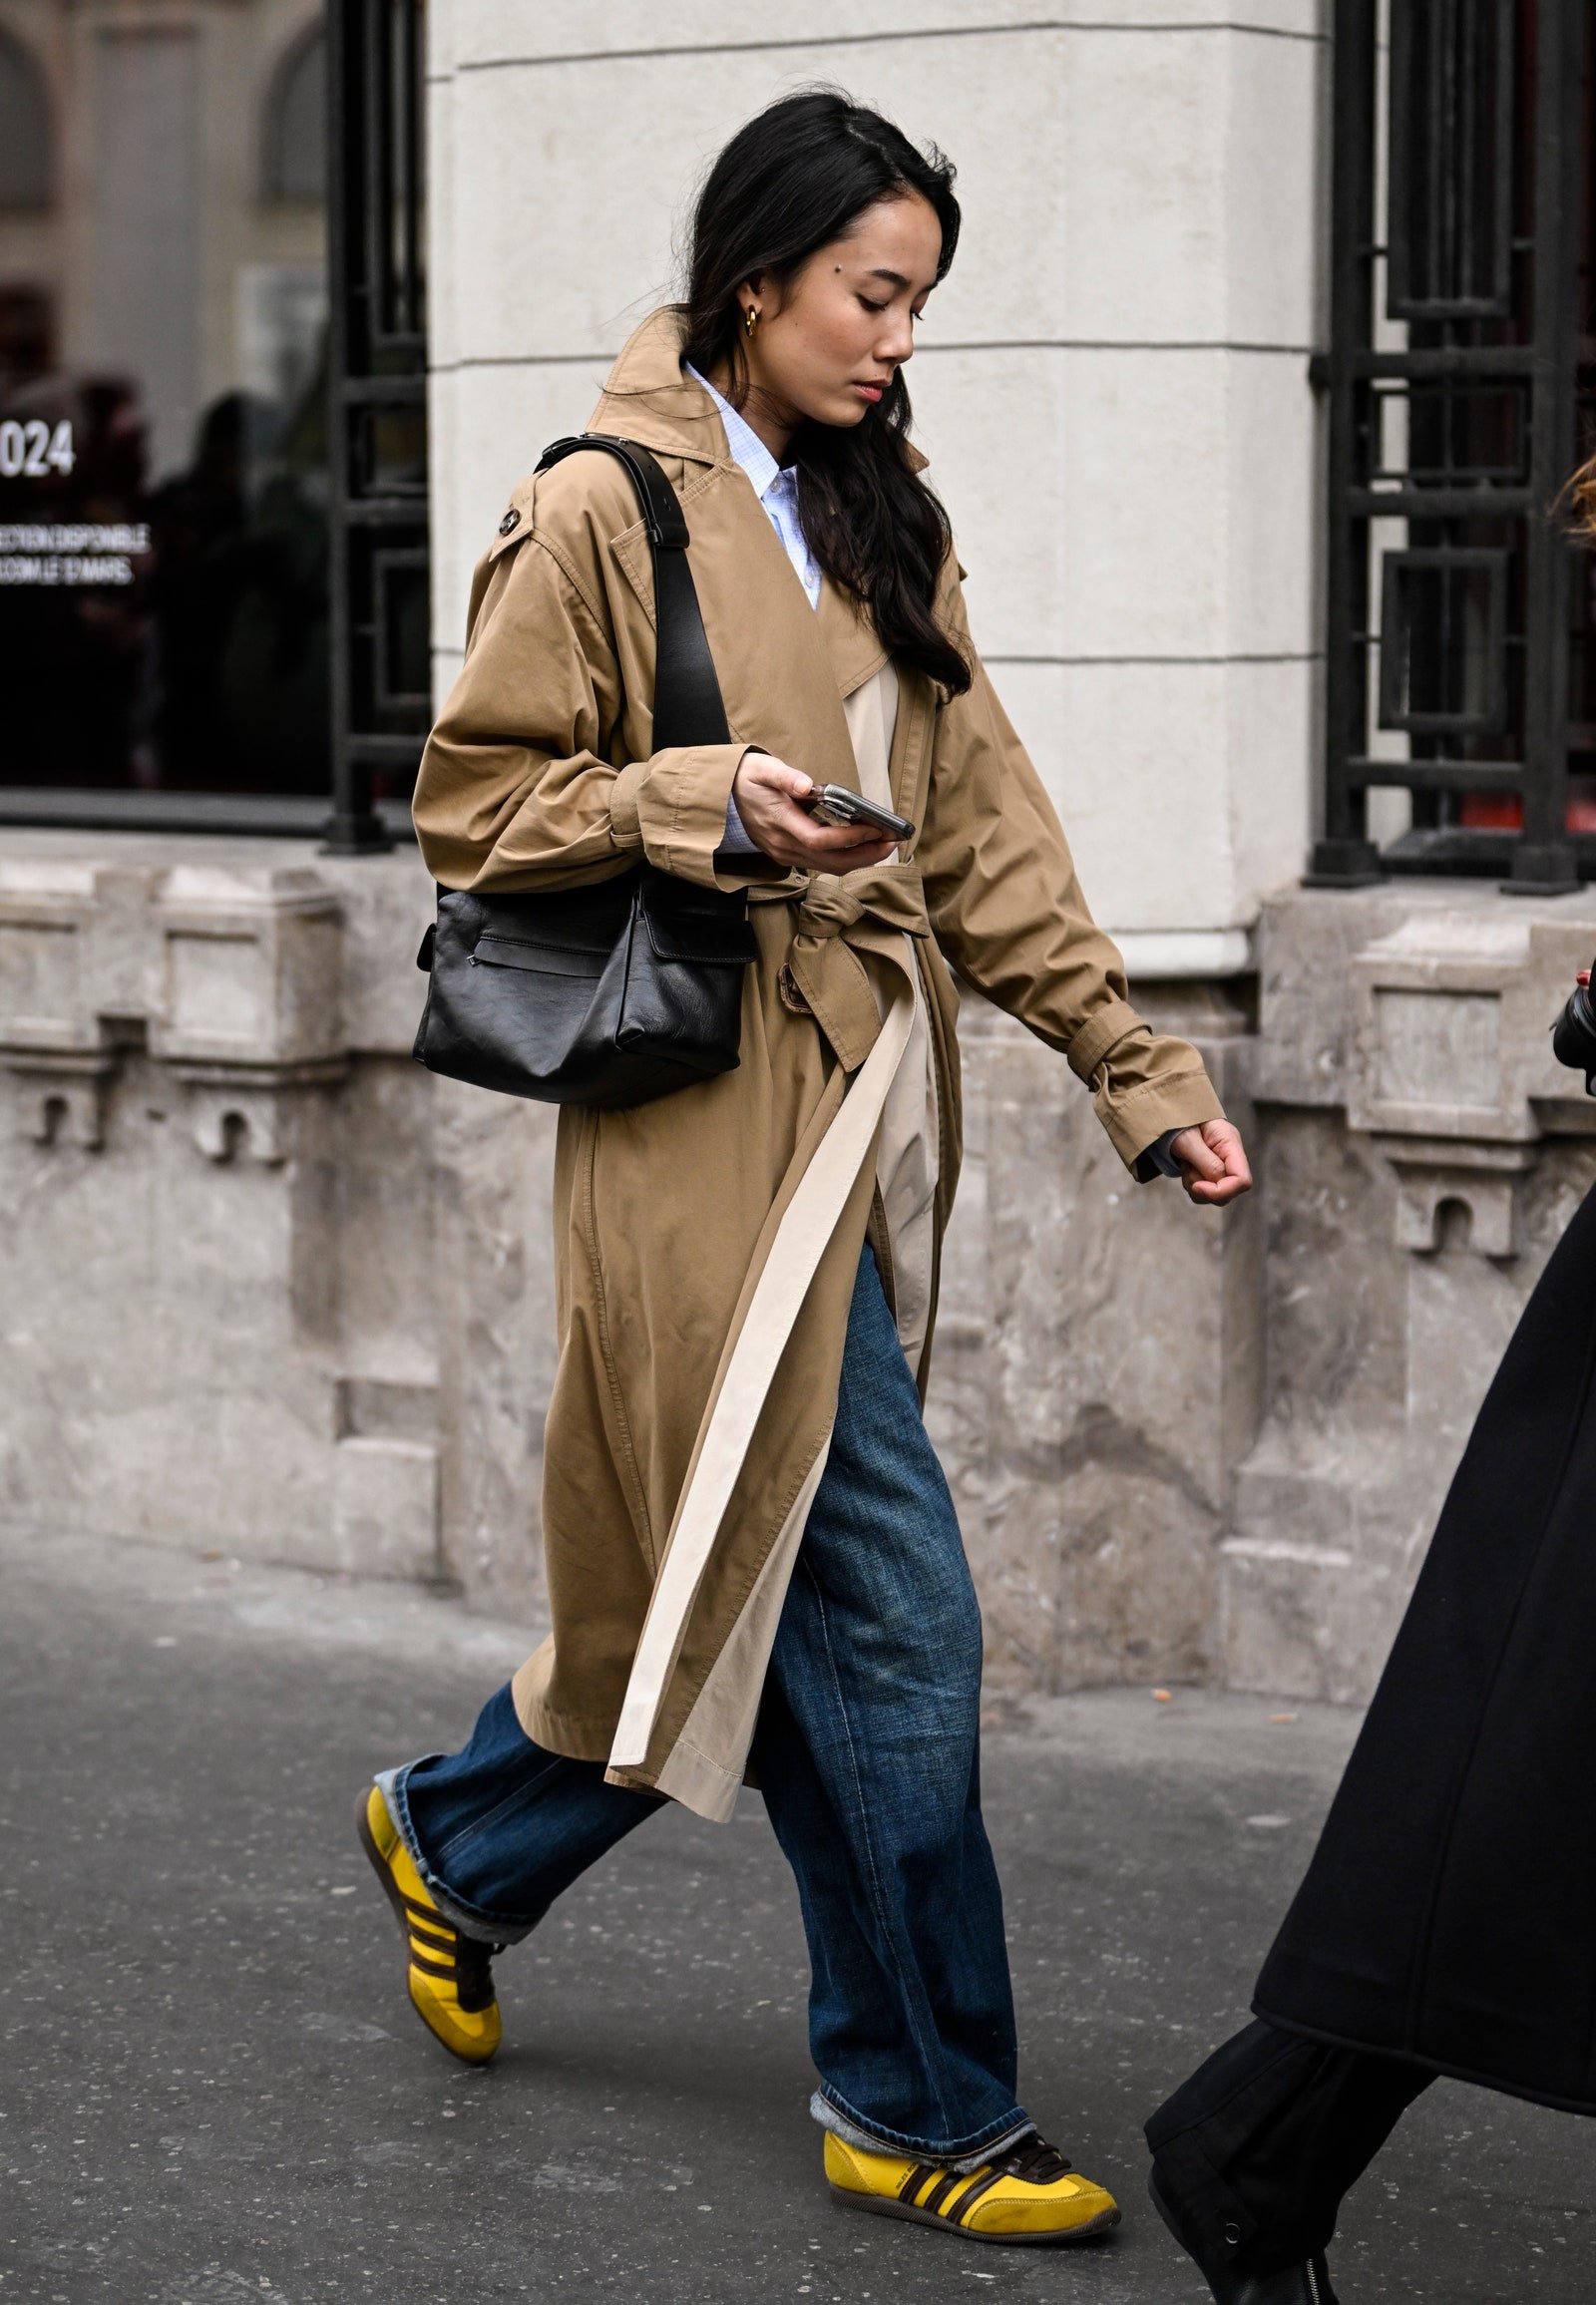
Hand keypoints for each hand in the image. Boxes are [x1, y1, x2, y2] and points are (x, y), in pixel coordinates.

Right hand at [731, 752, 895, 874]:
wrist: (722, 796)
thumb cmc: (747, 779)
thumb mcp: (763, 768)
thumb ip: (785, 777)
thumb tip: (807, 785)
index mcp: (779, 822)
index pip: (819, 840)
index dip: (849, 837)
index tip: (874, 827)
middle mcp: (783, 845)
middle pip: (830, 862)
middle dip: (865, 854)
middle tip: (892, 841)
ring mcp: (785, 854)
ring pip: (828, 867)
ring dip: (859, 859)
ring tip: (884, 845)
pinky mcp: (788, 855)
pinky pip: (821, 864)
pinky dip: (846, 858)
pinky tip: (862, 847)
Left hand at [1169, 1118, 1252, 1206]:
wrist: (1170, 1113)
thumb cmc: (1178, 1122)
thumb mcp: (1188, 1140)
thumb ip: (1206, 1161)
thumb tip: (1219, 1182)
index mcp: (1231, 1144)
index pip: (1242, 1180)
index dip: (1221, 1190)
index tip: (1197, 1186)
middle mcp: (1230, 1158)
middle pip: (1229, 1192)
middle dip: (1204, 1189)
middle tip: (1187, 1168)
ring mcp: (1222, 1166)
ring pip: (1215, 1196)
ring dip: (1195, 1186)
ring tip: (1185, 1164)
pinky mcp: (1211, 1173)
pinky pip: (1205, 1193)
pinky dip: (1191, 1186)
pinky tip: (1185, 1167)